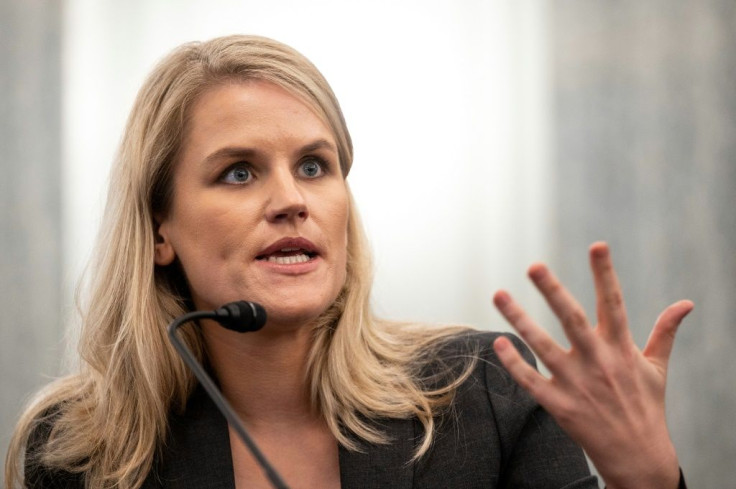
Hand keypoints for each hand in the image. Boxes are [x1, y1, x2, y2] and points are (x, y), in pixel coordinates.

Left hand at [492, 242, 691, 488]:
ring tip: (498, 294)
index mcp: (621, 348)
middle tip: (534, 265)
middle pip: (573, 319)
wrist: (638, 457)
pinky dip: (514, 363)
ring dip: (519, 320)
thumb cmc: (646, 407)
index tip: (598, 245)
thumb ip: (665, 332)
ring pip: (542, 346)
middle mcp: (597, 362)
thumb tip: (685, 304)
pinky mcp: (559, 405)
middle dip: (553, 291)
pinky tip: (499, 343)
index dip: (605, 274)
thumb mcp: (657, 368)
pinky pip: (531, 381)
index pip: (613, 303)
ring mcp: (576, 384)